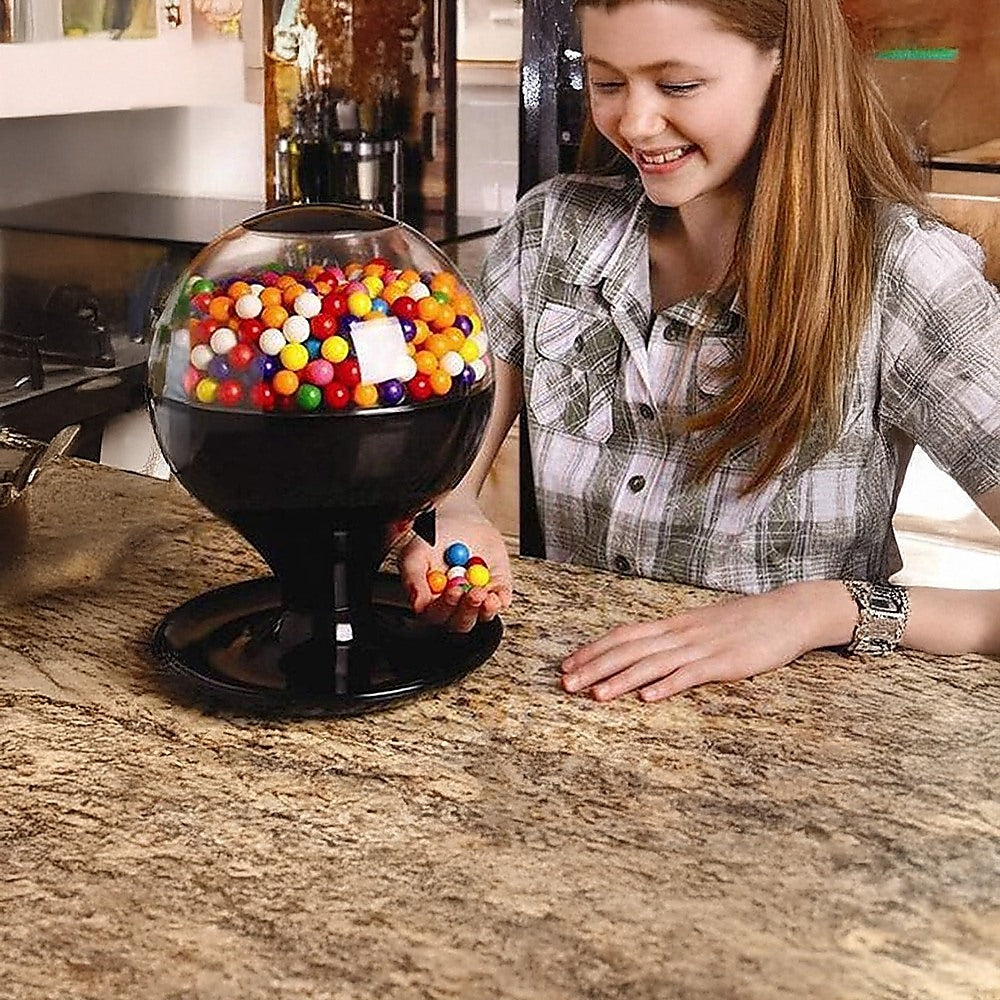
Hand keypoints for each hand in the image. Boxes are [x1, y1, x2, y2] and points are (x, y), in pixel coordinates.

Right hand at [396, 496, 513, 633]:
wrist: (456, 521)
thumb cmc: (433, 541)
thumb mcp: (415, 555)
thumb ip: (413, 579)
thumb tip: (417, 605)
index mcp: (432, 602)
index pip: (436, 616)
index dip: (445, 607)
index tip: (451, 590)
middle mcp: (455, 605)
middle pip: (461, 622)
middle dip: (466, 610)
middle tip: (468, 592)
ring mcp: (477, 599)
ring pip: (483, 616)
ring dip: (484, 610)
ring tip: (480, 591)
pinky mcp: (497, 588)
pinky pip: (503, 600)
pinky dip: (501, 600)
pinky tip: (495, 595)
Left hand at [560, 582, 851, 700]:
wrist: (790, 612)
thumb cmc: (746, 623)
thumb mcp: (703, 626)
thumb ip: (675, 639)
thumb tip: (645, 652)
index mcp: (674, 624)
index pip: (624, 634)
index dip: (593, 649)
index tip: (567, 662)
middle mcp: (682, 633)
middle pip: (629, 649)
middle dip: (594, 666)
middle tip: (565, 683)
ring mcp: (703, 647)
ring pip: (652, 664)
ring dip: (621, 680)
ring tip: (594, 695)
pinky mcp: (726, 663)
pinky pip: (691, 675)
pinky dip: (667, 686)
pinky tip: (647, 698)